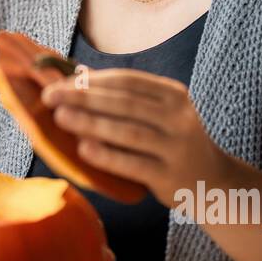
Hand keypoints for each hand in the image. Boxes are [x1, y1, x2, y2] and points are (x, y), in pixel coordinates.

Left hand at [41, 68, 226, 207]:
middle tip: (50, 96)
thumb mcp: (158, 115)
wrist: (211, 182)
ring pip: (128, 131)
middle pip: (125, 103)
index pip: (128, 81)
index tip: (59, 82)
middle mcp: (179, 117)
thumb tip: (75, 78)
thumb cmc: (170, 143)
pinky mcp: (170, 175)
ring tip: (60, 118)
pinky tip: (83, 149)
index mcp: (173, 95)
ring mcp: (177, 147)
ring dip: (91, 123)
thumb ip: (124, 98)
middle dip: (84, 97)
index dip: (92, 80)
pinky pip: (134, 163)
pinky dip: (107, 155)